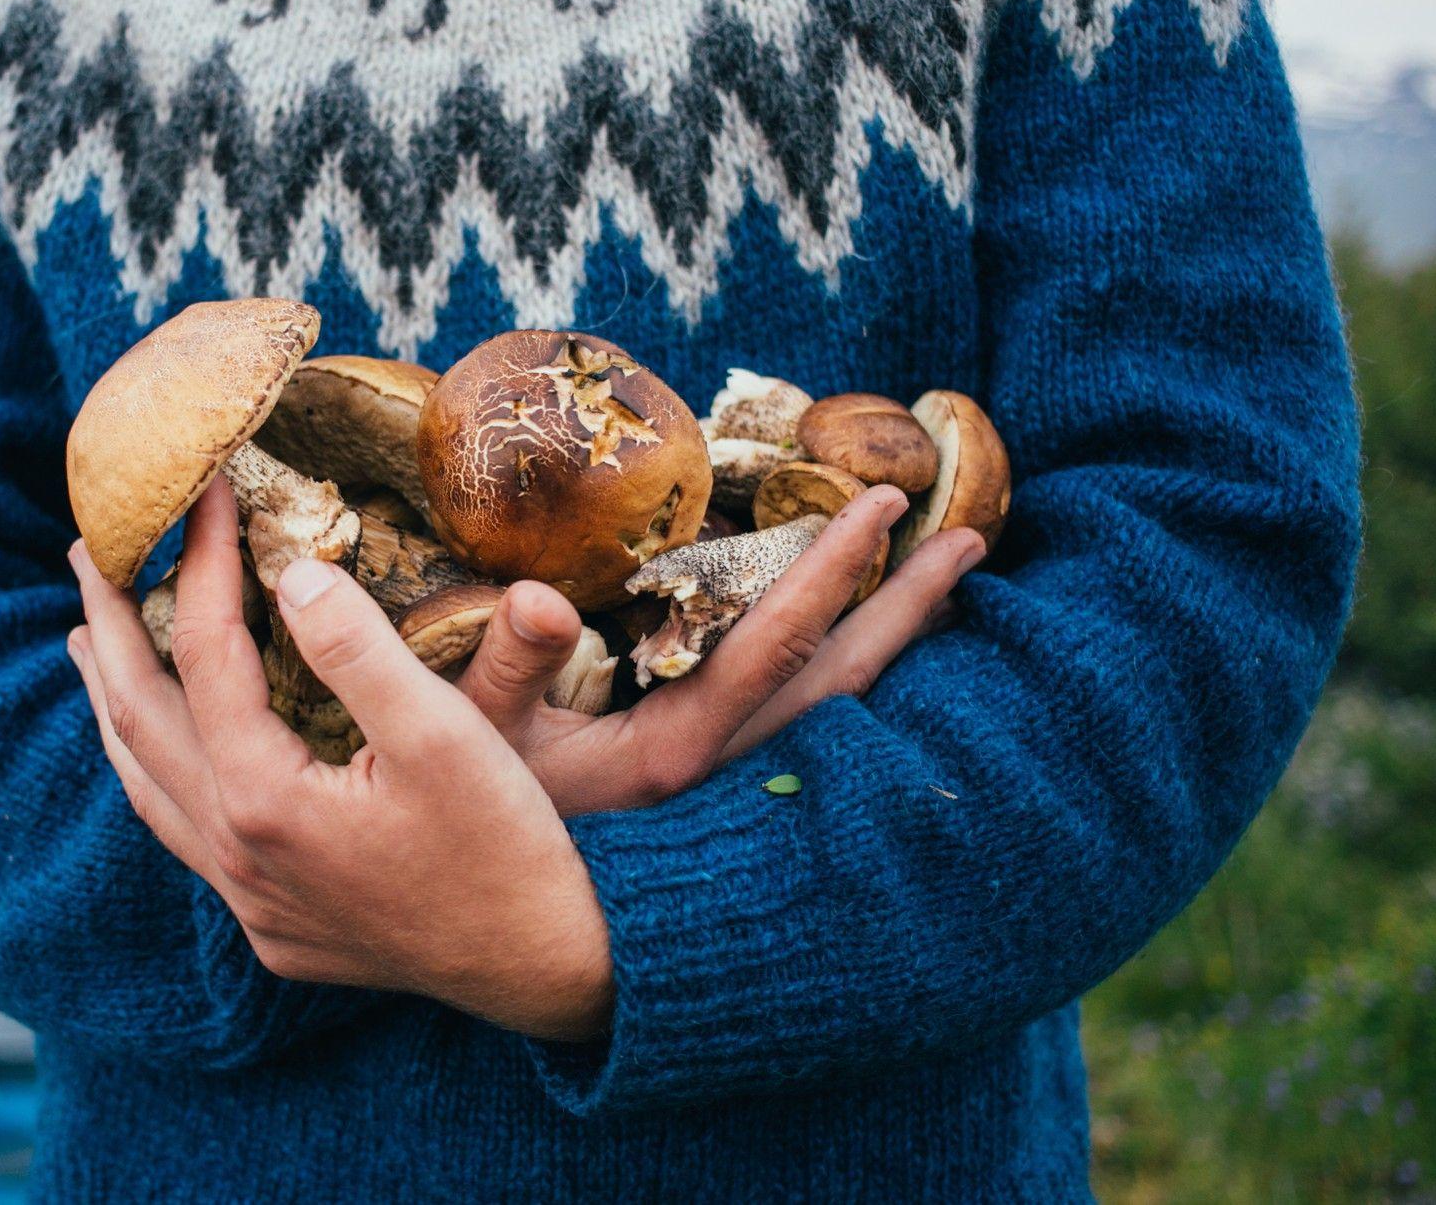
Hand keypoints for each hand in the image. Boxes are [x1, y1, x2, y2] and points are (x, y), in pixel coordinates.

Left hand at [65, 481, 611, 1041]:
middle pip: (139, 716)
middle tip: (87, 548)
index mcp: (264, 800)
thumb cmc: (506, 848)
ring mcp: (247, 899)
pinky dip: (157, 767)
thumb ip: (357, 648)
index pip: (206, 652)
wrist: (544, 972)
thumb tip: (288, 569)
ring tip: (89, 638)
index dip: (201, 561)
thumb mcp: (446, 733)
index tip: (206, 491)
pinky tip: (166, 748)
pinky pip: (183, 830)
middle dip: (111, 623)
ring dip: (114, 700)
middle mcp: (234, 854)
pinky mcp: (272, 925)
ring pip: (146, 783)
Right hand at [454, 491, 984, 815]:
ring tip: (945, 594)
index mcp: (673, 752)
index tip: (883, 500)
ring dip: (894, 651)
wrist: (497, 934)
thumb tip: (540, 596)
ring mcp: (728, 798)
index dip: (832, 567)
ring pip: (838, 717)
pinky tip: (872, 667)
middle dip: (906, 607)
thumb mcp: (466, 739)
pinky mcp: (722, 808)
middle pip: (839, 683)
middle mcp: (720, 778)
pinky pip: (814, 740)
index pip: (773, 641)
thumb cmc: (465, 822)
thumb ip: (506, 665)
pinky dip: (855, 693)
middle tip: (970, 537)